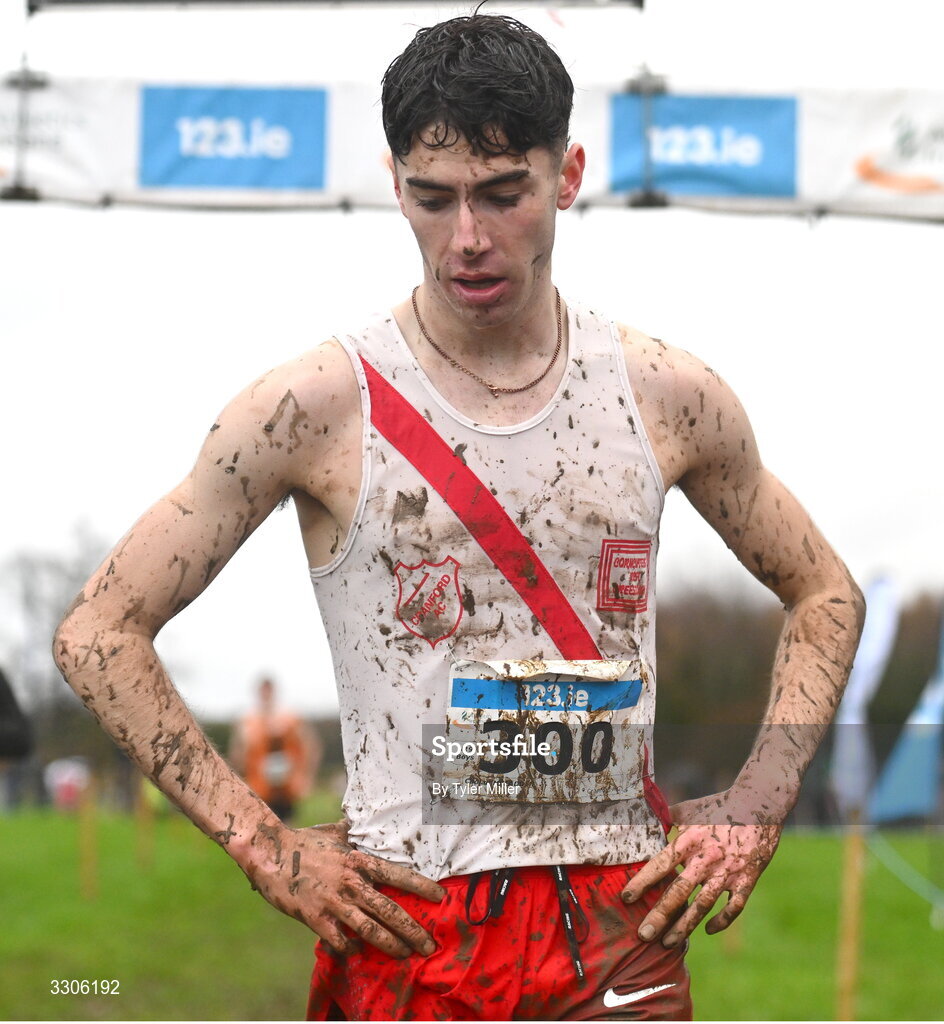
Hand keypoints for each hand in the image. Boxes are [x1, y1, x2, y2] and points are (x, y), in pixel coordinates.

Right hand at [241, 819, 445, 957]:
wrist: (269, 854)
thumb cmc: (303, 841)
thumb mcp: (334, 832)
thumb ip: (353, 830)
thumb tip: (364, 820)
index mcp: (358, 861)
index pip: (397, 874)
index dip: (421, 886)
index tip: (440, 897)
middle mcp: (351, 883)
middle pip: (390, 910)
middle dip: (413, 930)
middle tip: (430, 945)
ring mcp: (334, 902)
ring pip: (370, 930)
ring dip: (391, 944)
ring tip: (405, 954)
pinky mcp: (316, 918)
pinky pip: (339, 940)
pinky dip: (350, 949)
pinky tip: (356, 952)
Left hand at [621, 789, 781, 946]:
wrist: (759, 804)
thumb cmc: (719, 806)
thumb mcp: (690, 809)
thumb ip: (667, 819)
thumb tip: (643, 823)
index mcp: (690, 840)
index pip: (660, 865)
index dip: (642, 882)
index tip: (626, 899)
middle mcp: (707, 858)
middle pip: (679, 892)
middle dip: (659, 916)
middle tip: (643, 934)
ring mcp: (728, 872)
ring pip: (703, 905)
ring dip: (685, 926)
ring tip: (668, 943)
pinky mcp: (747, 880)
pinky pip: (734, 907)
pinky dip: (722, 921)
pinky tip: (708, 930)